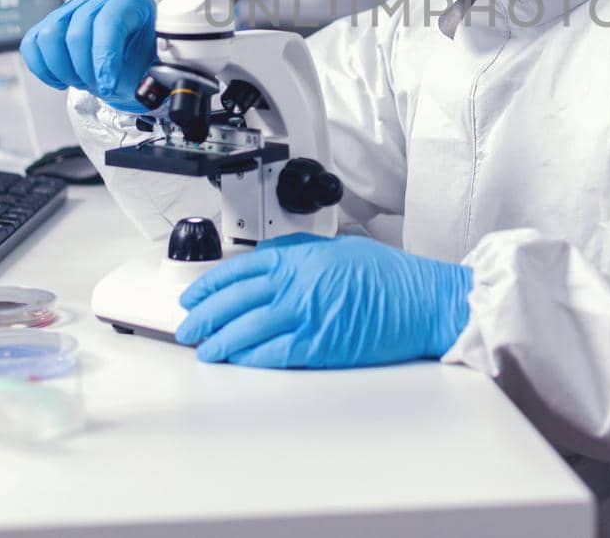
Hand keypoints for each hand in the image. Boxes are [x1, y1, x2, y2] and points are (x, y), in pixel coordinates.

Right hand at [20, 0, 156, 112]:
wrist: (135, 55)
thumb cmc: (145, 55)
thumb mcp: (154, 60)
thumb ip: (142, 70)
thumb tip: (125, 85)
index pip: (109, 23)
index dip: (105, 58)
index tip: (108, 85)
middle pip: (76, 32)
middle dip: (85, 70)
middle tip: (97, 86)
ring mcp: (72, 6)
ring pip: (49, 36)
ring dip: (62, 69)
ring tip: (81, 81)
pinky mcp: (52, 21)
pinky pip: (32, 43)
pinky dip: (43, 68)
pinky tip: (62, 79)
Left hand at [175, 234, 473, 367]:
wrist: (421, 300)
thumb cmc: (389, 276)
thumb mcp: (339, 249)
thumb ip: (300, 253)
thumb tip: (267, 258)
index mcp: (300, 259)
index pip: (239, 271)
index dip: (209, 286)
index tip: (193, 296)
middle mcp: (297, 285)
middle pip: (235, 301)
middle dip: (204, 316)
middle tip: (188, 327)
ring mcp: (306, 316)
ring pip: (247, 330)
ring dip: (220, 342)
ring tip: (205, 350)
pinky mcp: (318, 346)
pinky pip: (272, 353)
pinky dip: (249, 358)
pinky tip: (236, 361)